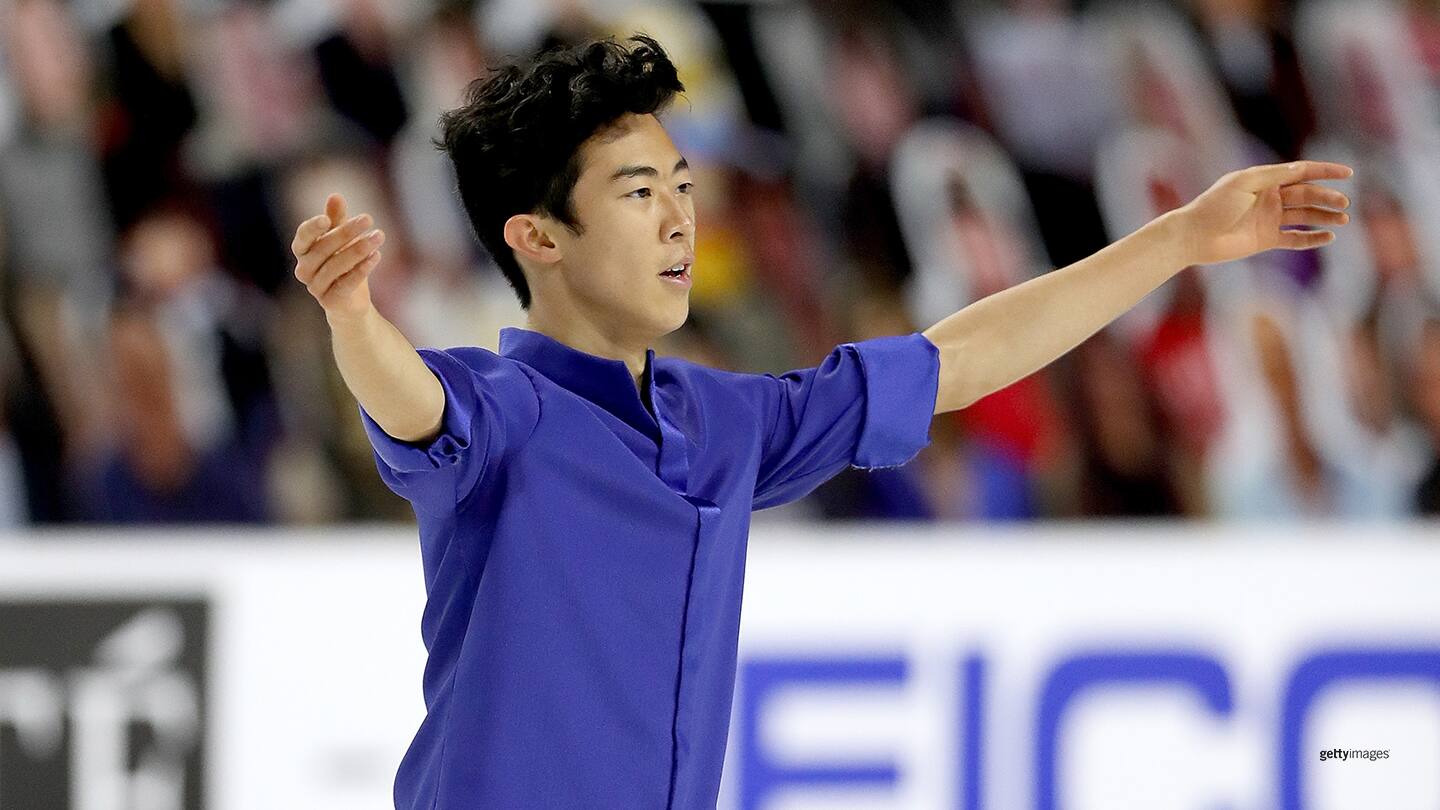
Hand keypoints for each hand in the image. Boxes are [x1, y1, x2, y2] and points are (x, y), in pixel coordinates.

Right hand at [292, 193, 385, 320]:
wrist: (350, 303)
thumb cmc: (343, 265)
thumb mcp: (342, 241)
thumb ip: (336, 220)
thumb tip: (335, 195)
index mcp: (303, 251)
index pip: (303, 236)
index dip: (313, 228)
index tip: (327, 218)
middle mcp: (304, 269)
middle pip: (323, 248)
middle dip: (346, 232)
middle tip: (368, 218)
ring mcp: (316, 287)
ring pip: (335, 266)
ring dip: (359, 249)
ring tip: (379, 236)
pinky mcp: (330, 301)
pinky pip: (345, 284)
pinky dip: (361, 269)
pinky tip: (376, 256)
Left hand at [1169, 160, 1353, 266]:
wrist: (1194, 236)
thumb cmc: (1215, 205)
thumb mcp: (1244, 183)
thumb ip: (1273, 176)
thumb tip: (1301, 168)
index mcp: (1265, 180)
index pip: (1302, 172)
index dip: (1325, 171)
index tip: (1348, 173)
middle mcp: (1270, 198)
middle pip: (1306, 195)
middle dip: (1327, 198)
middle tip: (1344, 204)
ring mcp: (1269, 219)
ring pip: (1304, 216)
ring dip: (1324, 217)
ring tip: (1343, 220)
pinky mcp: (1266, 239)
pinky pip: (1294, 238)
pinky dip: (1311, 238)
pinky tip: (1328, 237)